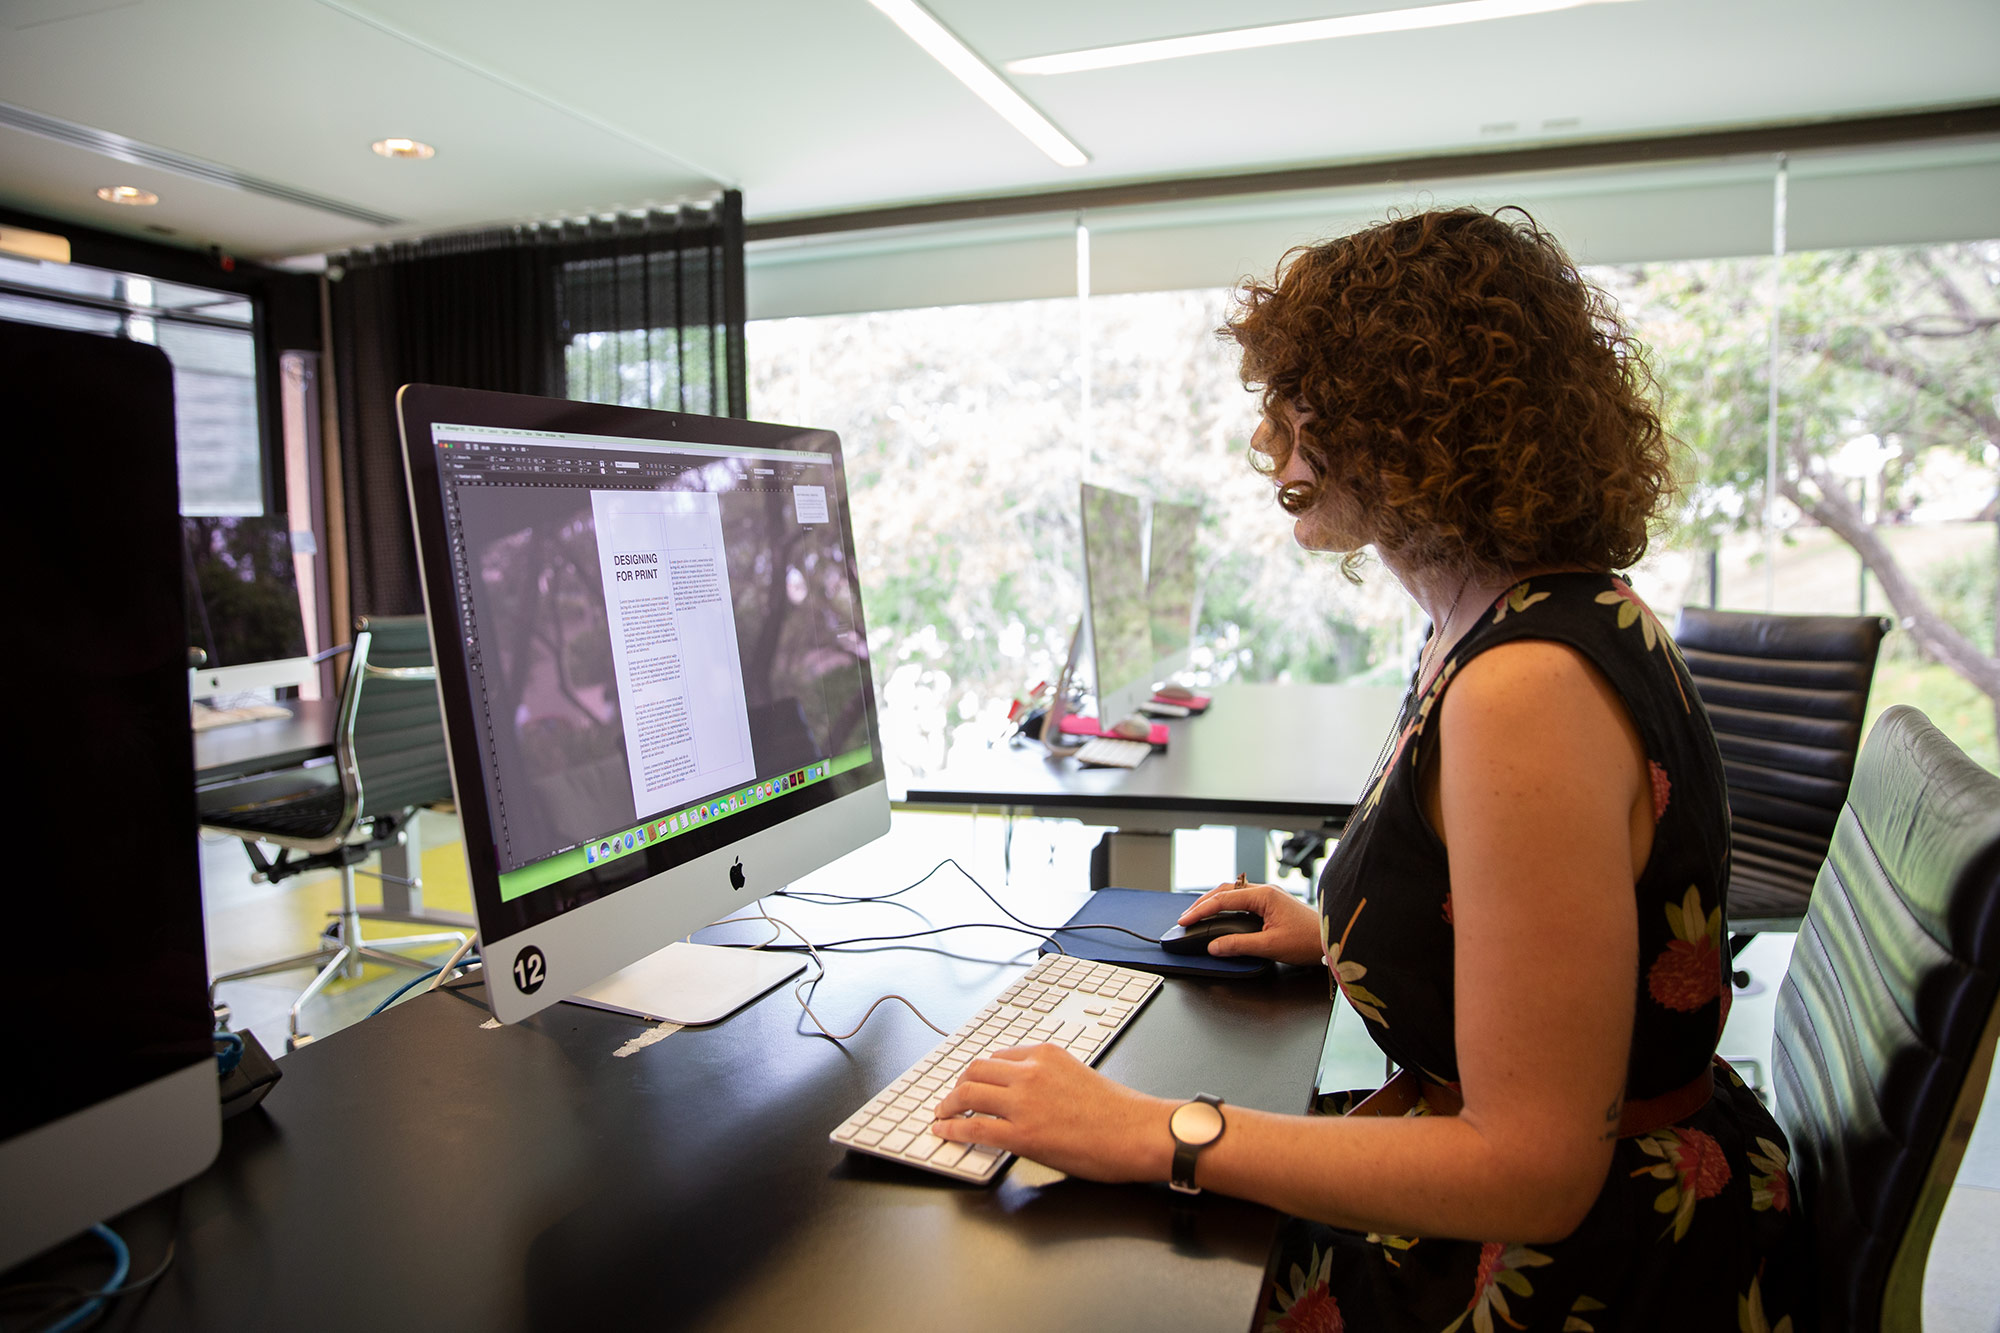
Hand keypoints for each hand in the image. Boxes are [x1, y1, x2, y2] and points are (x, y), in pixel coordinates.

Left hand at [929, 1044, 1174, 1181]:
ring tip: (941, 1114)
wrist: (1140, 1133)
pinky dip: (953, 1129)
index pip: (998, 1056)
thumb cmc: (1121, 1113)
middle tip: (950, 1098)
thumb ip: (1049, 1077)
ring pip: (969, 1093)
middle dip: (958, 1085)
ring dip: (949, 1104)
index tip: (971, 1082)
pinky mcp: (1023, 1134)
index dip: (979, 1073)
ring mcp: (1025, 1103)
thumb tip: (1027, 1094)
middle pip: (976, 1070)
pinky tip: (945, 1132)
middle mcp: (1031, 1073)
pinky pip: (975, 1127)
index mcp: (1046, 1054)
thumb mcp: (1079, 1075)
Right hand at [1178, 879, 1322, 964]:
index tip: (1185, 921)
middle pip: (1225, 891)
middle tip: (1186, 916)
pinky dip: (1227, 906)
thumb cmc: (1309, 940)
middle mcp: (1265, 891)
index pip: (1222, 900)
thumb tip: (1215, 947)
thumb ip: (1239, 945)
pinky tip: (1222, 915)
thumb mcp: (1270, 946)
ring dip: (1214, 902)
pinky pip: (1243, 900)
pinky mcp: (1273, 904)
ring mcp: (1269, 896)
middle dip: (1202, 902)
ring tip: (1198, 914)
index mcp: (1263, 895)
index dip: (1200, 911)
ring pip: (1233, 893)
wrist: (1333, 941)